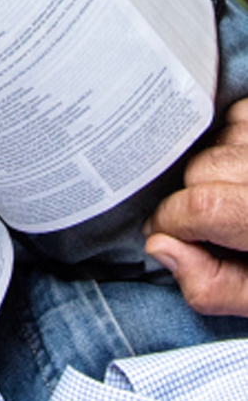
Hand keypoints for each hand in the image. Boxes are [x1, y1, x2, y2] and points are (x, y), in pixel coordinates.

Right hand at [145, 99, 247, 312]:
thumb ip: (217, 284)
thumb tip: (162, 248)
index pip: (204, 207)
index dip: (171, 224)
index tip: (165, 236)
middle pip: (202, 169)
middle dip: (192, 200)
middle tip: (213, 227)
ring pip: (217, 140)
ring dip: (213, 169)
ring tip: (239, 198)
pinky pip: (237, 116)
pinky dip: (232, 142)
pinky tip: (247, 169)